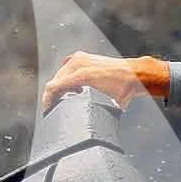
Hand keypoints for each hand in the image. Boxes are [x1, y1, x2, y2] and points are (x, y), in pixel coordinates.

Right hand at [43, 51, 166, 106]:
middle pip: (55, 81)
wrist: (134, 74)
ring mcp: (80, 58)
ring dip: (61, 87)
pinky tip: (76, 88)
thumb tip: (82, 124)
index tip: (46, 110)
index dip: (46, 100)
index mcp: (81, 76)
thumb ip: (90, 112)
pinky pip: (67, 68)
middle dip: (53, 95)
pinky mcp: (82, 56)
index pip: (53, 86)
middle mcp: (78, 64)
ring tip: (66, 99)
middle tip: (54, 108)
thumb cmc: (122, 90)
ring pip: (60, 74)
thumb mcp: (106, 105)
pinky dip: (67, 78)